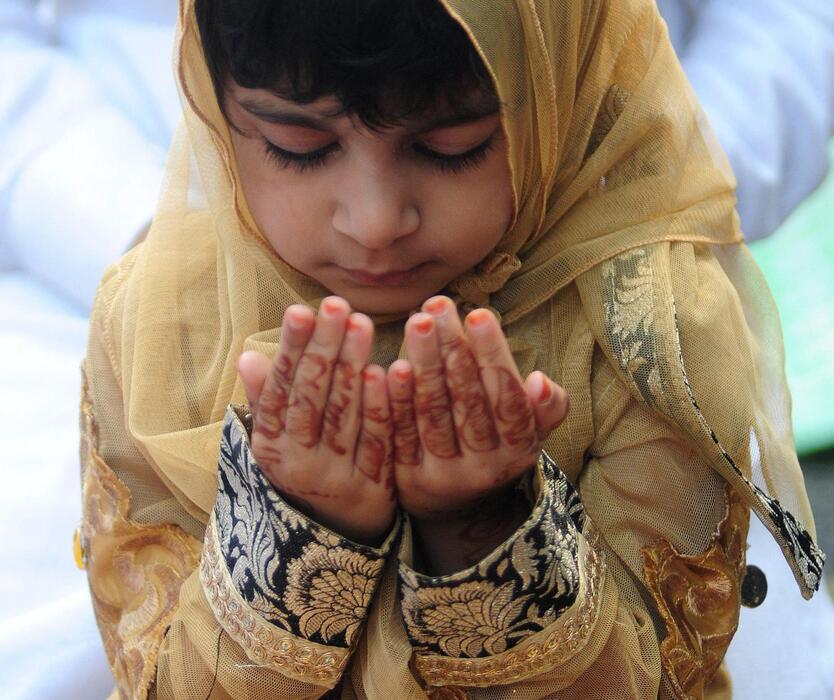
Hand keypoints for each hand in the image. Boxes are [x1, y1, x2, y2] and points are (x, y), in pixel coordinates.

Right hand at [237, 297, 395, 545]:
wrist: (336, 534)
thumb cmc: (305, 468)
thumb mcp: (276, 439)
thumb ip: (267, 398)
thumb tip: (248, 356)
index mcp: (270, 445)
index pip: (279, 390)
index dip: (290, 350)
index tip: (300, 310)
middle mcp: (297, 461)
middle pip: (310, 397)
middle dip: (324, 347)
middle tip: (337, 305)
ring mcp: (334, 476)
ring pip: (342, 414)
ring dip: (351, 366)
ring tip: (360, 323)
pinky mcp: (370, 488)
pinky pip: (375, 442)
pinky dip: (378, 407)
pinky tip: (384, 372)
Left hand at [387, 295, 568, 522]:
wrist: (459, 507)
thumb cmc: (497, 446)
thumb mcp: (530, 432)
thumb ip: (545, 408)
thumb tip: (540, 381)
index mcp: (518, 448)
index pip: (507, 397)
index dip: (492, 355)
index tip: (478, 314)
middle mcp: (484, 466)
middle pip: (467, 400)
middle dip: (452, 348)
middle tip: (437, 305)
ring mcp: (444, 475)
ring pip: (434, 412)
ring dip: (424, 364)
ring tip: (417, 322)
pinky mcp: (408, 479)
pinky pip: (402, 433)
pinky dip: (398, 400)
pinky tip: (391, 366)